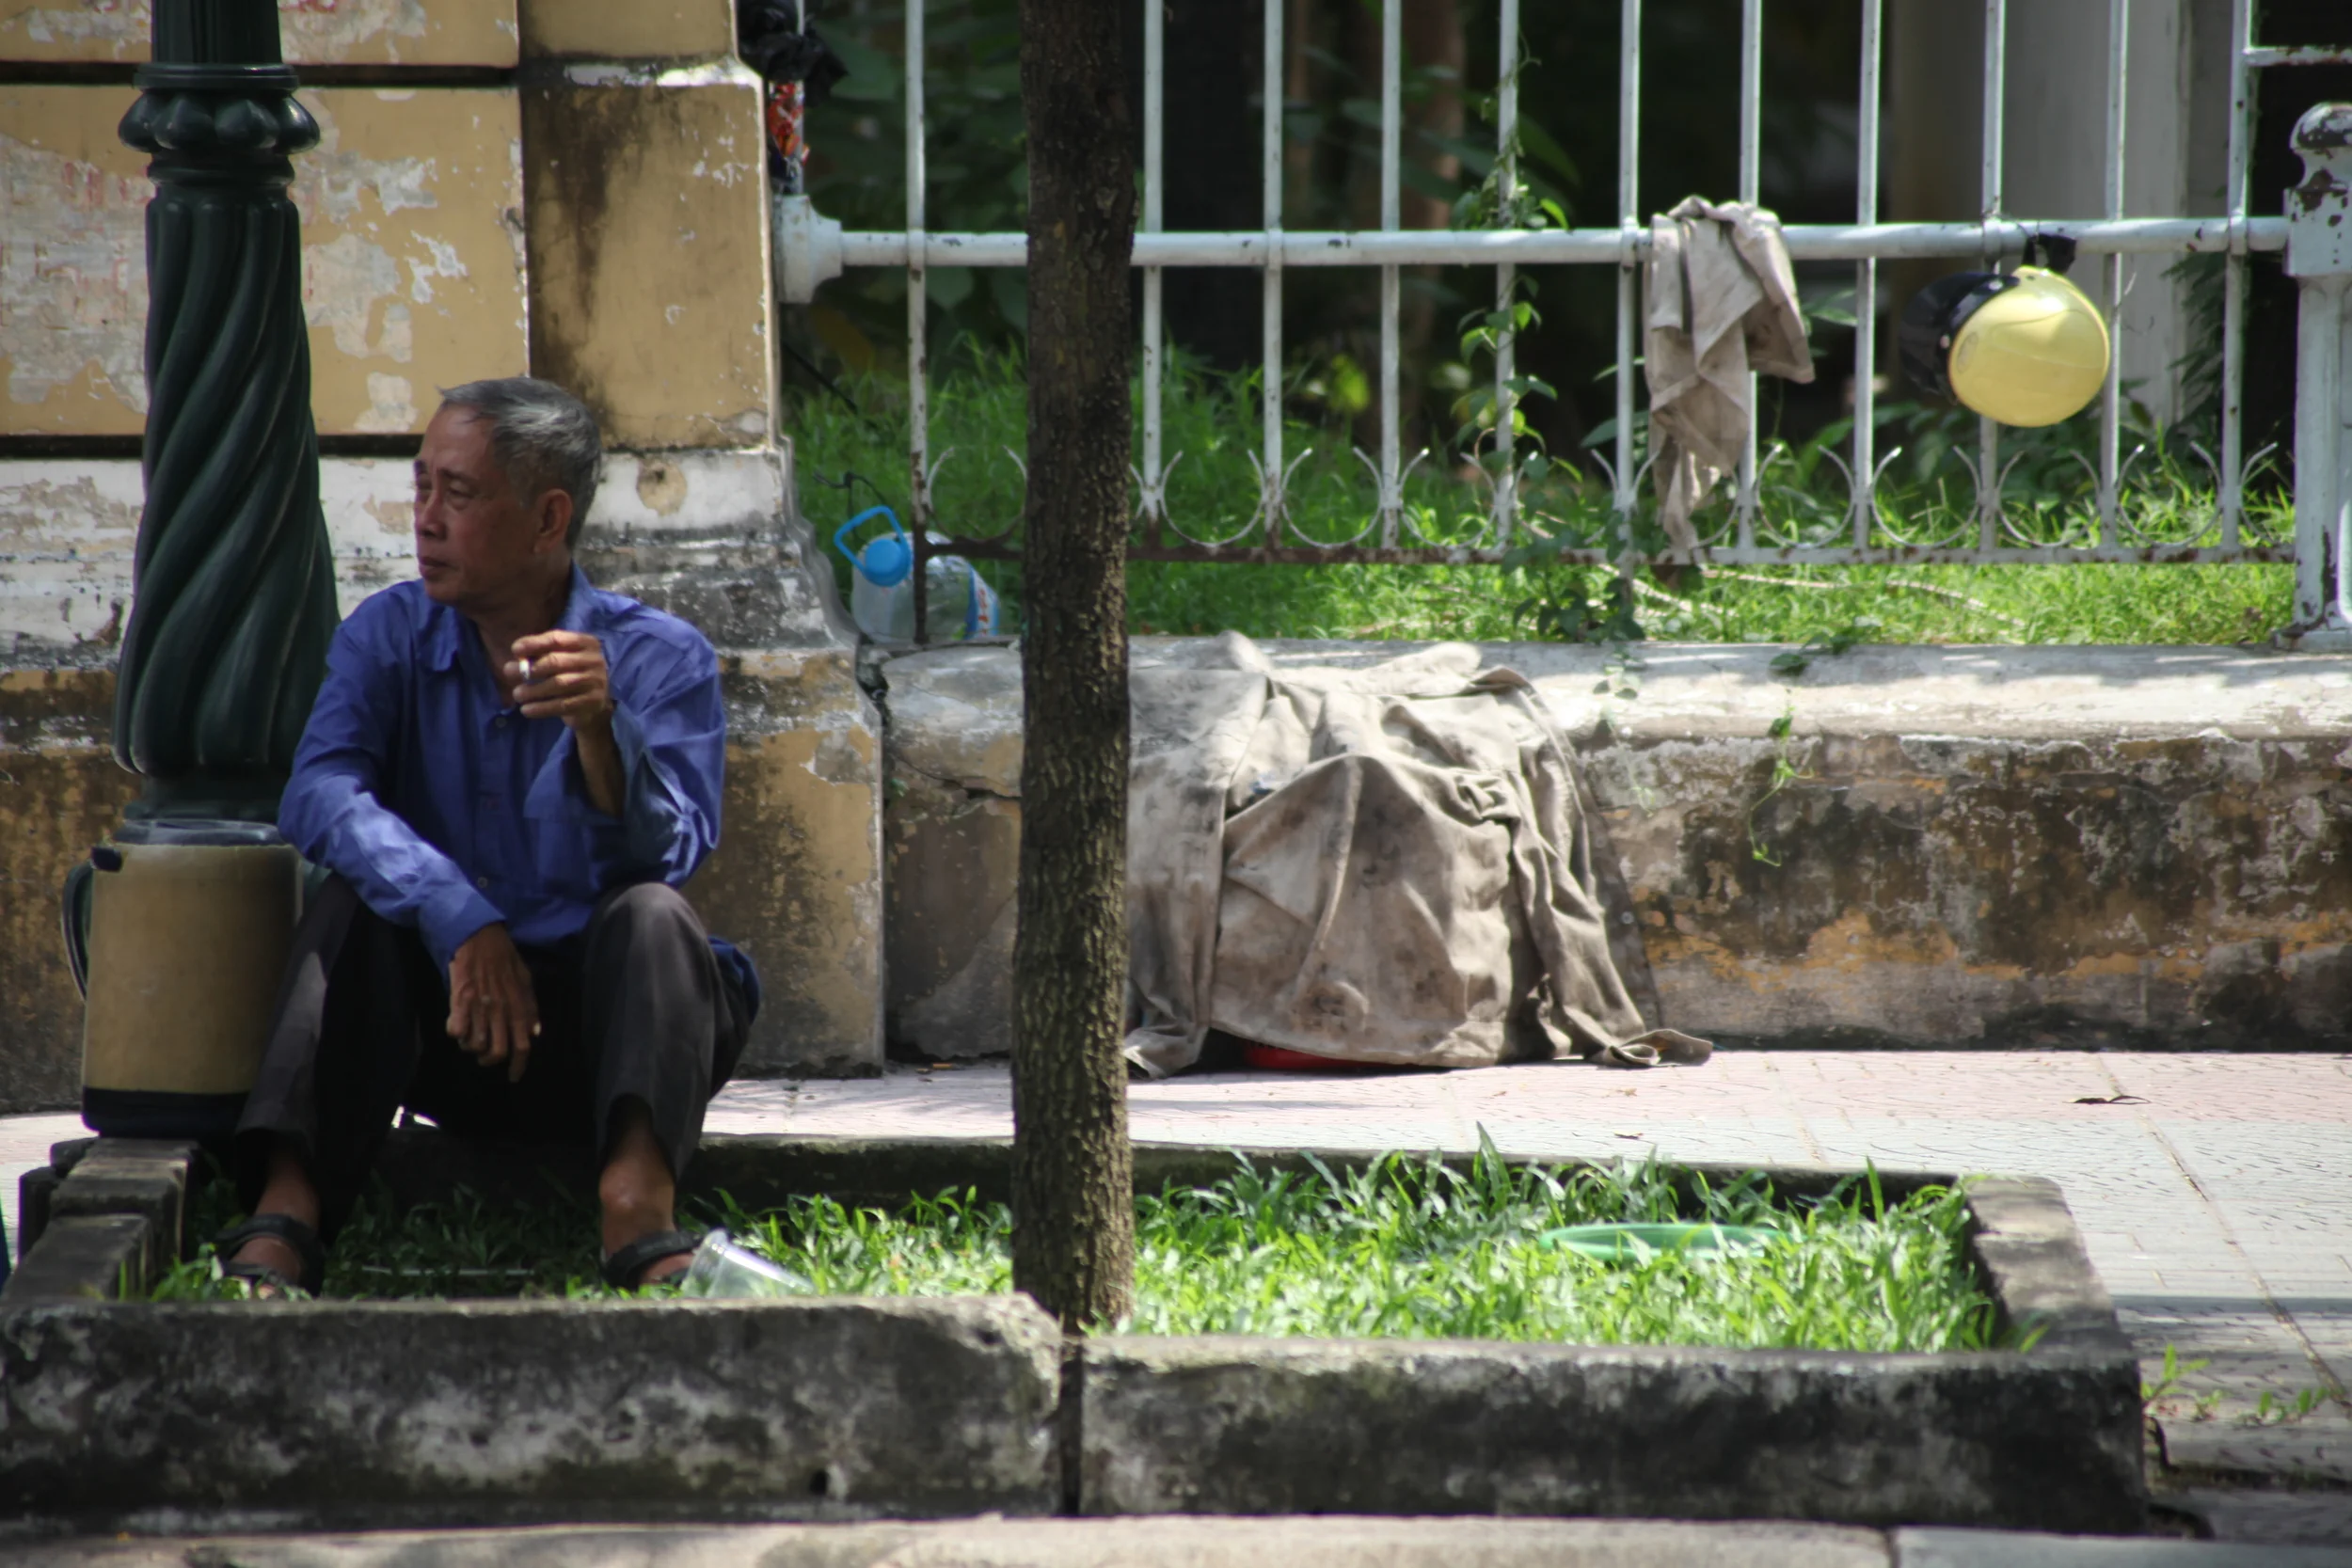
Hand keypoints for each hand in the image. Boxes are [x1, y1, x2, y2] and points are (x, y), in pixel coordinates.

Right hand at [447, 923, 538, 1081]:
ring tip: (470, 1039)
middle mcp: (501, 1010)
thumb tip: (535, 1033)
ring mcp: (480, 1007)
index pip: (523, 1046)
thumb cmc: (504, 957)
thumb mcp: (526, 980)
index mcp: (519, 1006)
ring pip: (475, 1045)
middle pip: (497, 1052)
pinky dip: (456, 1034)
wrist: (480, 936)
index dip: (518, 1066)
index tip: (513, 1077)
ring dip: (472, 1048)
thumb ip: (530, 1007)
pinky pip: (456, 1031)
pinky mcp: (460, 1001)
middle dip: (490, 1061)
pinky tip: (457, 1028)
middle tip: (485, 1058)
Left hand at [507, 631, 612, 734]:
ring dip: (533, 690)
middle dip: (530, 668)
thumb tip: (517, 656)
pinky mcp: (592, 702)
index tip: (515, 650)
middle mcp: (594, 660)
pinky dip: (541, 708)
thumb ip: (541, 654)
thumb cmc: (571, 674)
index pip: (557, 639)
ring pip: (559, 684)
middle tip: (509, 672)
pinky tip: (526, 710)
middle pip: (556, 661)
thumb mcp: (561, 658)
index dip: (534, 643)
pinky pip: (562, 705)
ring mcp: (595, 682)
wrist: (594, 704)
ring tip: (517, 694)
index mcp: (586, 643)